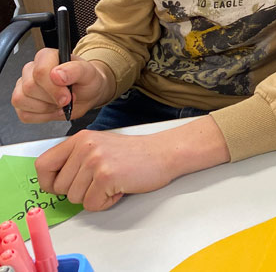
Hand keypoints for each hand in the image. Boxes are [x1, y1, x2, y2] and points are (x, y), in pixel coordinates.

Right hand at [12, 48, 114, 122]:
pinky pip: (24, 114)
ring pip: (22, 100)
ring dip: (46, 108)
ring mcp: (23, 86)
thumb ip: (75, 70)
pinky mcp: (22, 103)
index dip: (53, 88)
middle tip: (68, 99)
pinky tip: (53, 109)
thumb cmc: (86, 80)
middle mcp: (31, 69)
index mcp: (46, 56)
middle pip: (30, 87)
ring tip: (60, 103)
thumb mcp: (88, 73)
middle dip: (52, 98)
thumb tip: (57, 74)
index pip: (39, 71)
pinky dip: (42, 116)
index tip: (68, 96)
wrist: (88, 94)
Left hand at [35, 116, 229, 210]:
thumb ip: (76, 159)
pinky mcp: (106, 177)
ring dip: (94, 197)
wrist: (164, 153)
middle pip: (60, 187)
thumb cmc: (135, 154)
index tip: (63, 185)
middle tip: (101, 181)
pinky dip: (106, 203)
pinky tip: (120, 188)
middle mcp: (84, 147)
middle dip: (79, 192)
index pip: (42, 165)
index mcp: (80, 139)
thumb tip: (55, 183)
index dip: (49, 182)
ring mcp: (95, 161)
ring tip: (113, 182)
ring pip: (75, 198)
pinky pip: (92, 205)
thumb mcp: (99, 146)